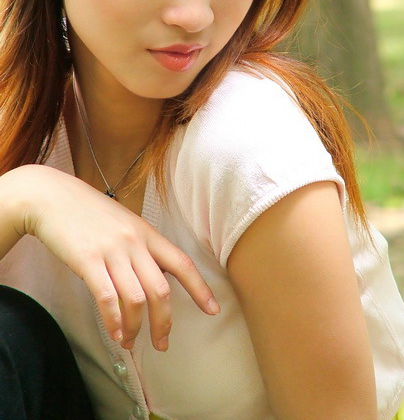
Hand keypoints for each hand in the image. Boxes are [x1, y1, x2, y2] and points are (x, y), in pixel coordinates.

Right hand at [12, 164, 220, 351]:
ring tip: (130, 342)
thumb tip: (158, 276)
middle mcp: (135, 242)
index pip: (182, 263)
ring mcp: (112, 251)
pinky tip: (114, 333)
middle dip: (164, 323)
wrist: (52, 197)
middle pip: (161, 290)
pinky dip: (114, 321)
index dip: (200, 289)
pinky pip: (107, 298)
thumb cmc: (89, 213)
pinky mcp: (88, 260)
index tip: (212, 310)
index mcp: (147, 233)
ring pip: (136, 299)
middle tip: (161, 344)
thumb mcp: (125, 223)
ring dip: (136, 327)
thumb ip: (143, 247)